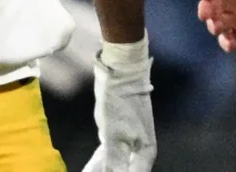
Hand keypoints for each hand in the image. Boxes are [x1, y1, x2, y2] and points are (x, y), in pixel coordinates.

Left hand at [82, 38, 155, 171]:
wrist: (121, 73)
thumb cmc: (120, 103)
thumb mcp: (115, 135)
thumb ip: (115, 161)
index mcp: (145, 153)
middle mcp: (140, 150)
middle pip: (125, 171)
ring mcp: (129, 142)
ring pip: (116, 165)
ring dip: (103, 170)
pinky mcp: (118, 135)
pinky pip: (109, 155)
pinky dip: (100, 162)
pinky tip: (90, 168)